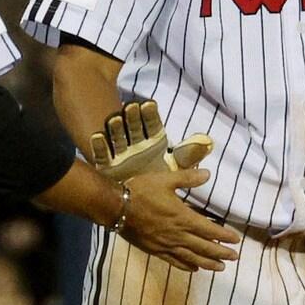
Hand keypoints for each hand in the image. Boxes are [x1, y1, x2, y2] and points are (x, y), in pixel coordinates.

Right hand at [89, 99, 213, 181]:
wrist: (126, 202)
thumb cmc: (149, 188)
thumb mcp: (169, 177)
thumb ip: (188, 168)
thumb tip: (209, 152)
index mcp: (151, 146)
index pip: (152, 126)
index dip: (150, 114)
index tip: (148, 103)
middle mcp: (135, 147)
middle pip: (134, 128)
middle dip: (133, 117)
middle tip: (132, 105)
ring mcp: (119, 155)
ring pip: (117, 138)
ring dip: (116, 128)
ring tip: (115, 118)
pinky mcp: (106, 165)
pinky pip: (101, 155)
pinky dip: (99, 146)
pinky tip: (96, 136)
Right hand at [122, 169, 241, 273]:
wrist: (116, 207)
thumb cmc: (141, 191)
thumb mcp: (166, 180)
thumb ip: (188, 178)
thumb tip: (208, 174)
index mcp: (183, 218)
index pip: (209, 230)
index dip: (224, 236)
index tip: (236, 240)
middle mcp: (177, 235)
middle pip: (204, 247)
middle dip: (221, 253)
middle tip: (234, 257)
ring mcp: (166, 245)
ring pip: (192, 258)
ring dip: (208, 263)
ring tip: (220, 268)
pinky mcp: (155, 250)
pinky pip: (174, 261)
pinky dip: (186, 266)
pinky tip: (194, 269)